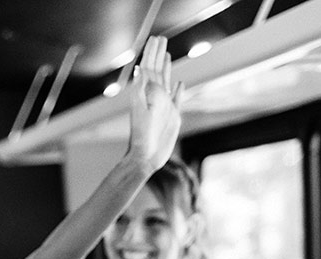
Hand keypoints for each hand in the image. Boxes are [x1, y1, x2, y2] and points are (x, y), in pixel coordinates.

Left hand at [125, 36, 183, 173]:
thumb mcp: (143, 110)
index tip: (156, 38)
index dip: (152, 52)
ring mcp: (163, 106)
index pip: (149, 67)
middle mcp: (154, 98)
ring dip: (165, 68)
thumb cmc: (142, 137)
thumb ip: (144, 90)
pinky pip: (175, 98)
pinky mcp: (172, 117)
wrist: (146, 157)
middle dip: (158, 54)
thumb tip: (142, 69)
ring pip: (165, 82)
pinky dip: (177, 90)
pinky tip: (178, 83)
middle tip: (161, 39)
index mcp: (146, 94)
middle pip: (157, 70)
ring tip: (166, 55)